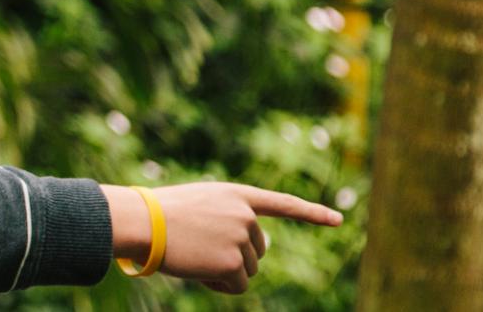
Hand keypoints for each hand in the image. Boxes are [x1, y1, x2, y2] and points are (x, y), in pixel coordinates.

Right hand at [102, 182, 342, 293]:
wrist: (144, 222)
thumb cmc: (158, 215)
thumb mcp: (197, 206)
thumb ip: (226, 221)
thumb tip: (243, 262)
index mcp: (238, 196)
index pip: (282, 204)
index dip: (312, 212)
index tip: (338, 220)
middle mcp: (247, 215)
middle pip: (257, 250)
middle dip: (235, 257)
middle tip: (201, 249)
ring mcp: (243, 239)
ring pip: (247, 270)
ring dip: (224, 271)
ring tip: (194, 255)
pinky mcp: (235, 263)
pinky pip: (236, 286)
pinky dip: (219, 285)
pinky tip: (198, 270)